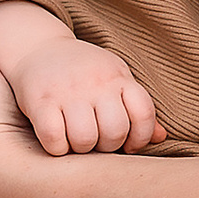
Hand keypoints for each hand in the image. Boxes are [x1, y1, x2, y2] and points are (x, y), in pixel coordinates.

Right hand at [0, 10, 163, 153]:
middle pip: (114, 131)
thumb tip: (161, 137)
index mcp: (117, 76)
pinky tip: (57, 142)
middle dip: (108, 146)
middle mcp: (94, 81)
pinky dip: (57, 148)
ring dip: (81, 150)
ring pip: (85, 139)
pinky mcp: (40, 101)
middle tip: (97, 142)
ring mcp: (67, 90)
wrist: (37, 47)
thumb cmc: (82, 71)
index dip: (140, 136)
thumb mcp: (113, 79)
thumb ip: (135, 108)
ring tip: (77, 142)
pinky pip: (54, 139)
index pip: (143, 112)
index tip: (128, 144)